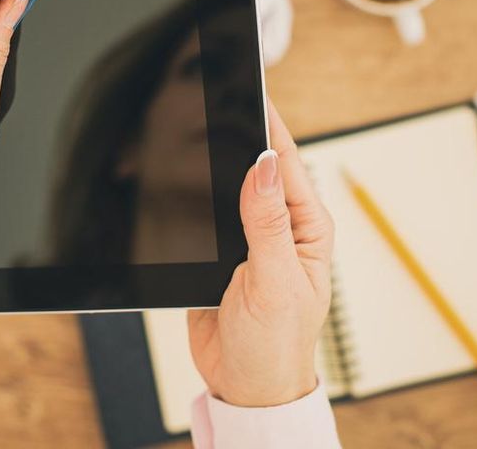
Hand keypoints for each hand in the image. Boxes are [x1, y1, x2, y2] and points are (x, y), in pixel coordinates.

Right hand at [187, 102, 334, 406]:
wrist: (244, 386)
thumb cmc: (276, 345)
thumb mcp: (275, 281)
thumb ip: (267, 223)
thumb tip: (262, 165)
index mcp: (306, 226)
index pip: (284, 161)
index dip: (265, 124)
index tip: (247, 88)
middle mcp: (279, 225)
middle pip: (252, 166)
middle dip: (231, 135)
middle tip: (207, 98)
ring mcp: (246, 237)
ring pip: (222, 186)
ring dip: (205, 166)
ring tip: (183, 130)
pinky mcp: (216, 251)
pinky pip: (200, 214)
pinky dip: (186, 198)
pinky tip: (170, 181)